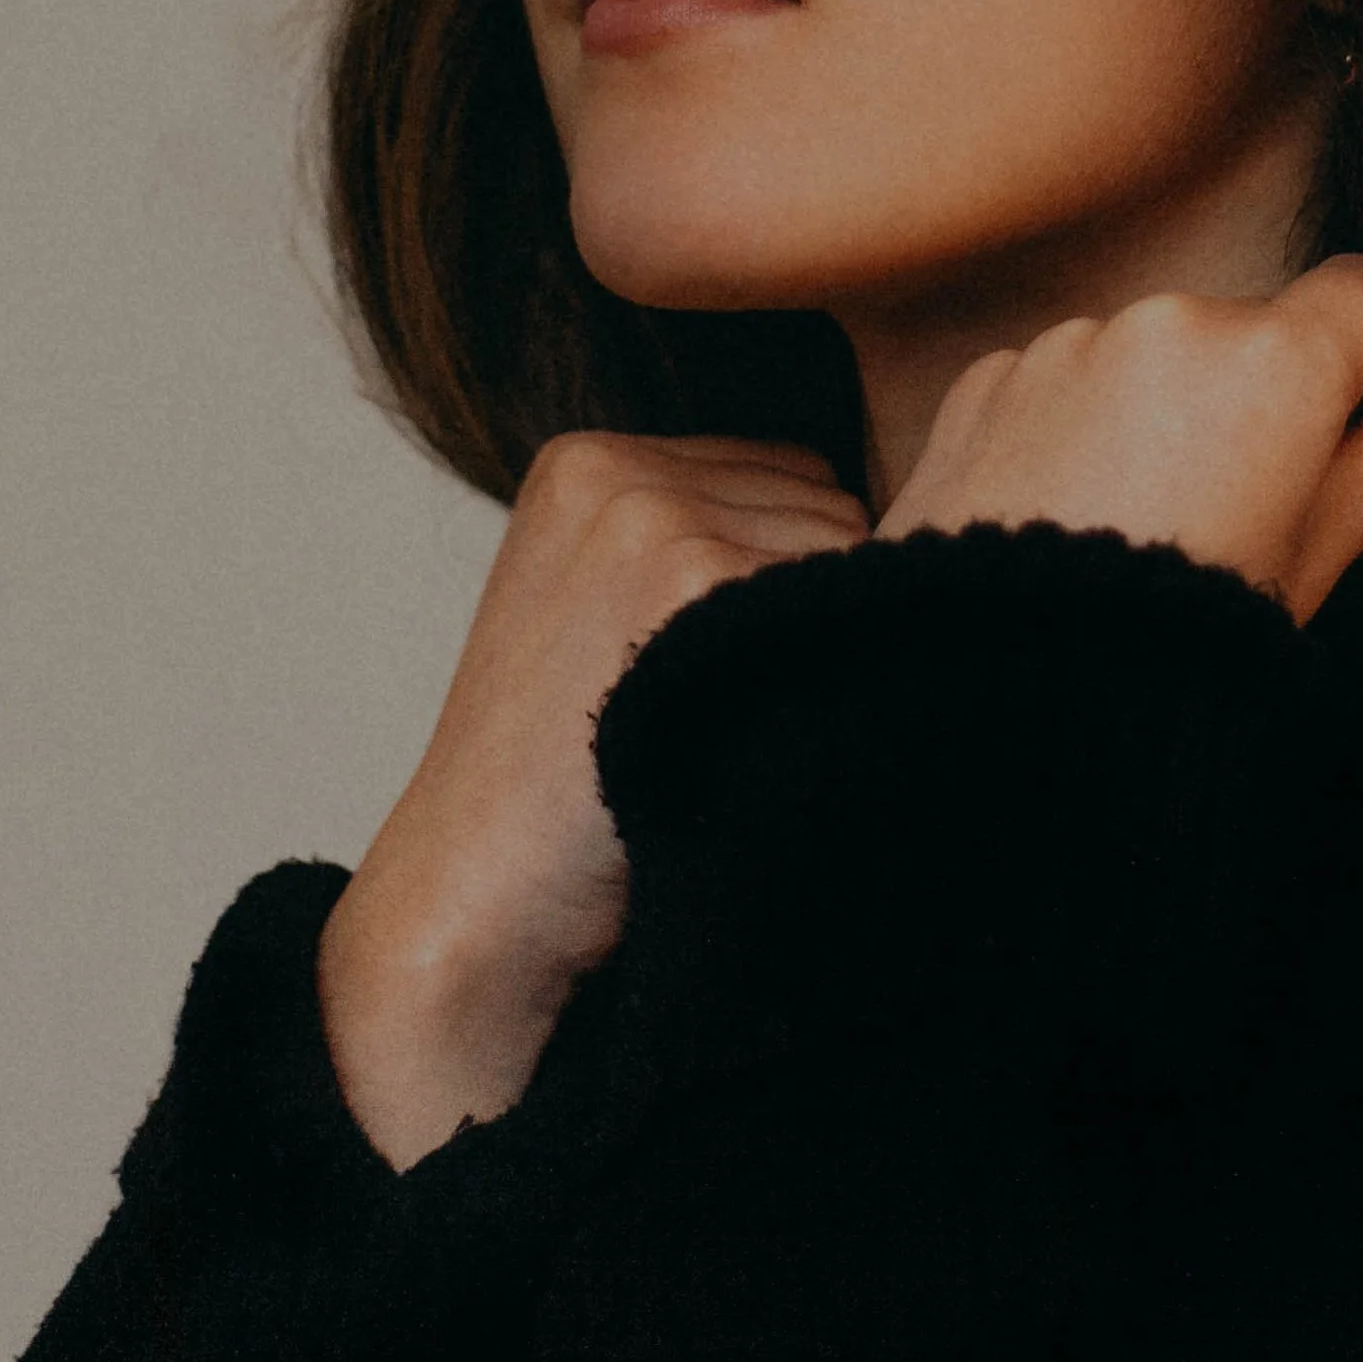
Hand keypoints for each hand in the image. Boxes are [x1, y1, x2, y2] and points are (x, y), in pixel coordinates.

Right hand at [317, 431, 868, 1169]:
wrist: (479, 897)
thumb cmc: (562, 789)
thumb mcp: (595, 614)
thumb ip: (698, 542)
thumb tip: (883, 516)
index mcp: (586, 463)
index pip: (788, 475)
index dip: (795, 578)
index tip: (735, 670)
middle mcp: (616, 469)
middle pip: (828, 504)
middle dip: (817, 601)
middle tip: (738, 708)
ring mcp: (649, 515)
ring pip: (854, 547)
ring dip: (833, 640)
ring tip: (741, 726)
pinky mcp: (688, 577)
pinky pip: (847, 604)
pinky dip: (834, 678)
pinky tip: (764, 740)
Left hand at [878, 253, 1362, 625]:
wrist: (1006, 693)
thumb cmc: (1179, 638)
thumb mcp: (1319, 554)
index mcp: (1277, 362)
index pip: (1360, 289)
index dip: (1359, 351)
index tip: (1337, 418)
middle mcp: (1172, 322)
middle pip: (1243, 328)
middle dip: (1245, 395)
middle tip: (1224, 508)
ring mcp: (1070, 342)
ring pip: (1143, 351)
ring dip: (1149, 409)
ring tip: (1129, 521)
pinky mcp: (989, 375)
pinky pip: (1054, 377)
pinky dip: (1066, 427)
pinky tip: (1061, 511)